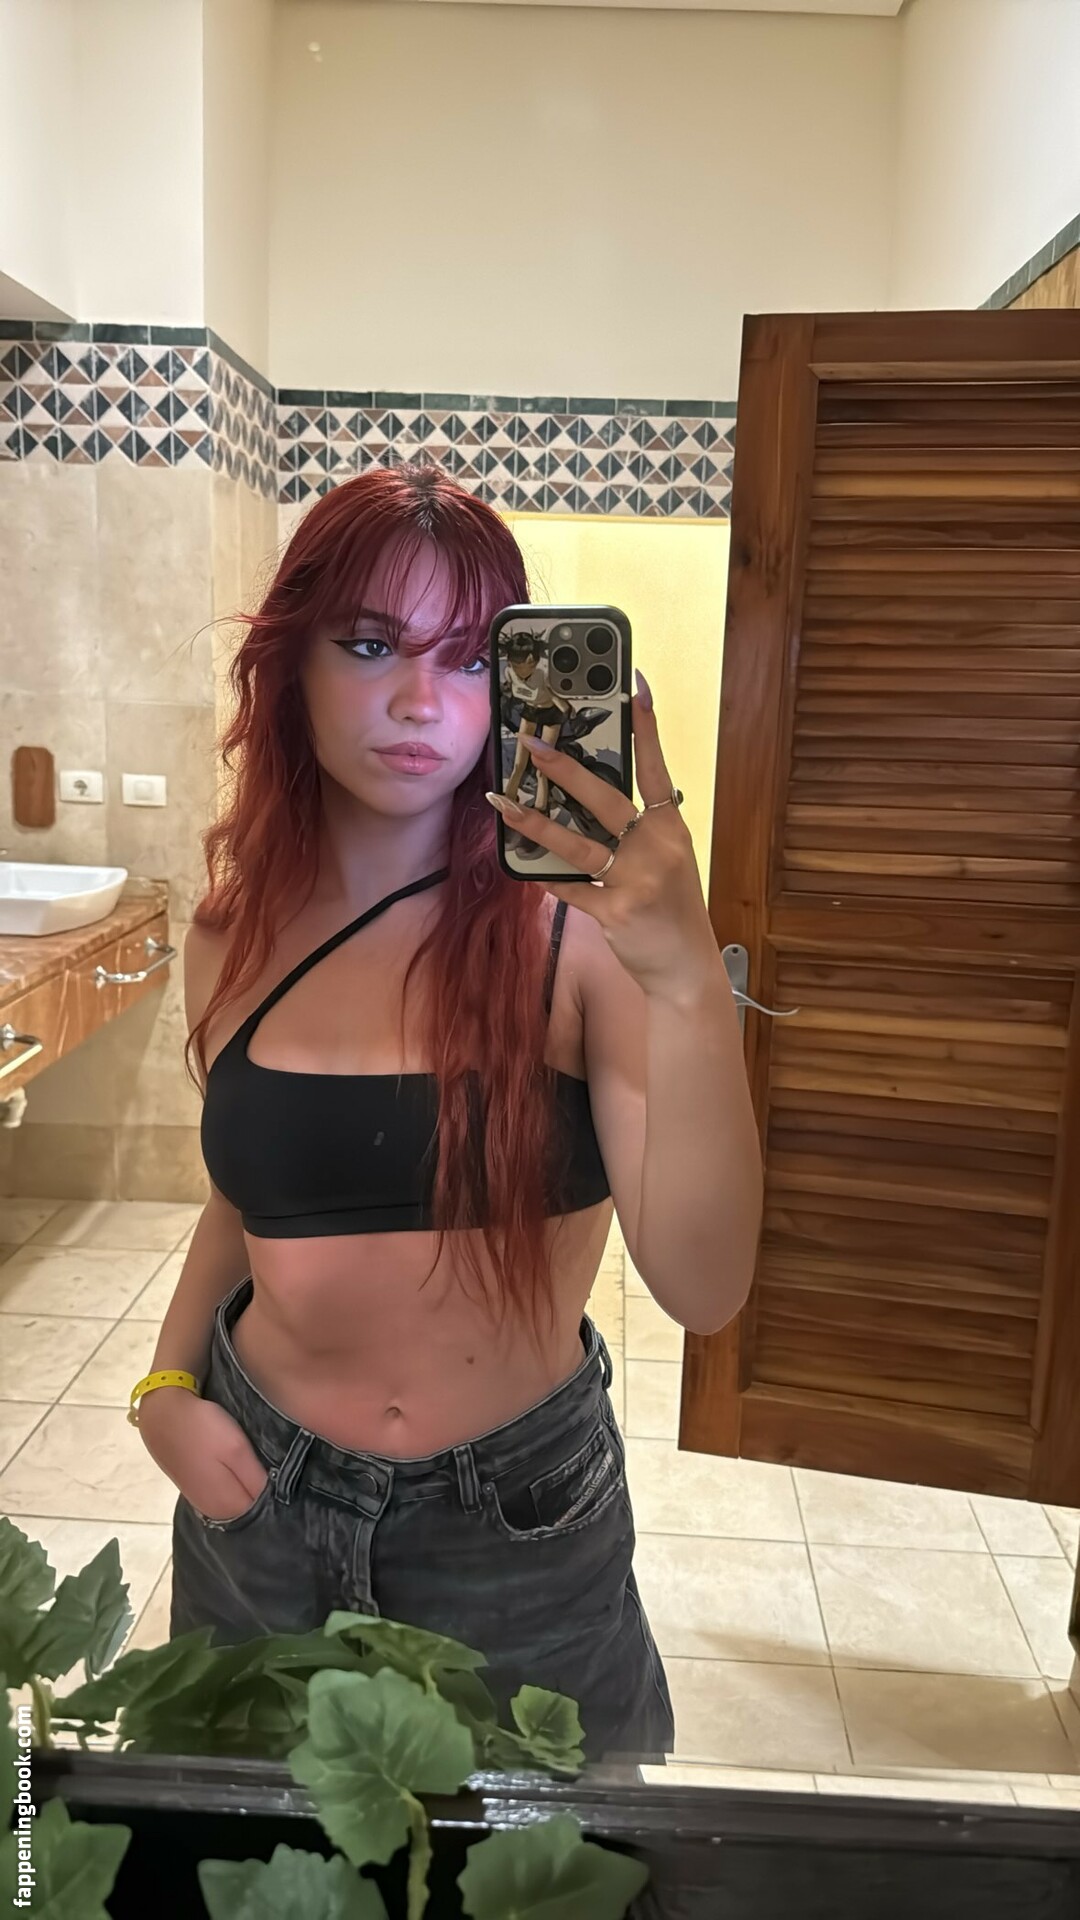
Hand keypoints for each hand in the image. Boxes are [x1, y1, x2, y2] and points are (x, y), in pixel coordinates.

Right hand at [136, 1386, 269, 1521]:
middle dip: (265, 1492)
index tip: (288, 1476)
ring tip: (260, 1464)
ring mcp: (203, 1502)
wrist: (162, 1416)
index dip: (279, 1494)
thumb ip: (257, 1480)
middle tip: (278, 1467)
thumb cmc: (204, 1430)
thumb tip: (277, 1501)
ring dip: (249, 1487)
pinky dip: (234, 1483)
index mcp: (230, 1506)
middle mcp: (216, 1512)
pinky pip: (225, 1492)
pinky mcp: (196, 1489)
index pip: (267, 1510)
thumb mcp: (237, 1449)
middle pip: (252, 1507)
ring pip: (238, 1499)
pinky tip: (237, 1466)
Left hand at [487, 670, 720, 1001]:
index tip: (635, 688)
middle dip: (566, 770)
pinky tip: (521, 867)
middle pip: (606, 800)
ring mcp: (637, 882)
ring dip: (535, 822)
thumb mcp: (669, 860)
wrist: (685, 967)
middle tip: (533, 745)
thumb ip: (639, 831)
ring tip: (502, 803)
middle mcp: (658, 850)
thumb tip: (585, 801)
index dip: (647, 730)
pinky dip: (545, 878)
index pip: (658, 769)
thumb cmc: (672, 909)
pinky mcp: (615, 913)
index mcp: (672, 830)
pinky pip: (569, 888)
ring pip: (578, 845)